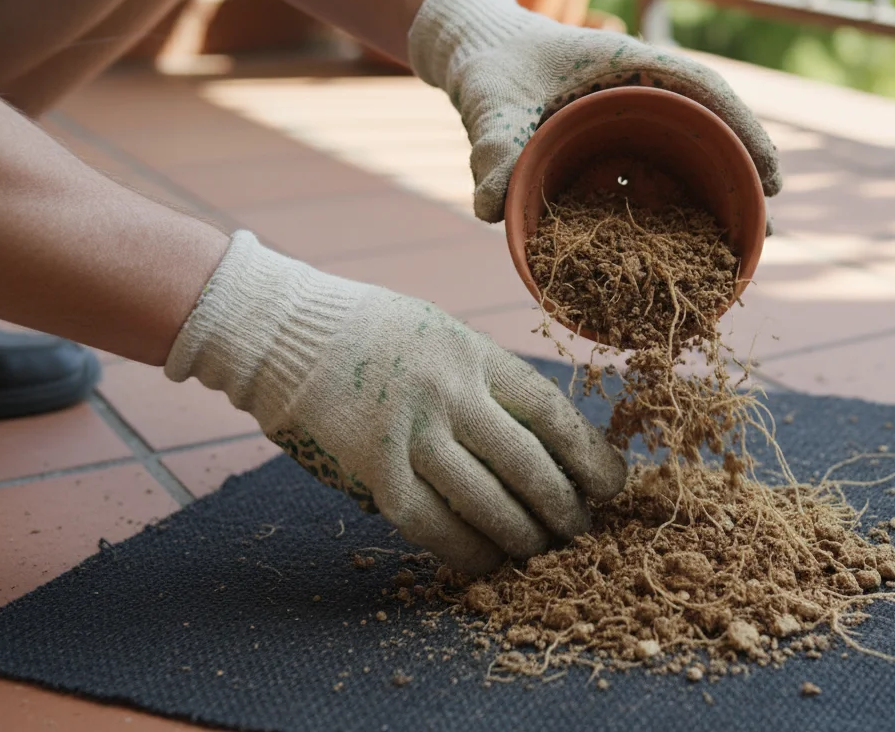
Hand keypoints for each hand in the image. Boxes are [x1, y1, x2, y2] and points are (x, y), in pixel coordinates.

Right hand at [165, 232, 627, 574]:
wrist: (282, 330)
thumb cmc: (370, 333)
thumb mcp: (442, 336)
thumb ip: (486, 383)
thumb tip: (541, 442)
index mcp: (475, 355)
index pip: (551, 413)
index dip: (590, 456)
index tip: (613, 484)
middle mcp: (450, 393)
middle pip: (529, 465)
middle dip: (564, 507)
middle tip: (581, 530)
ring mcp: (410, 432)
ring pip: (487, 502)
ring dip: (523, 537)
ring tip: (543, 552)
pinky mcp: (373, 468)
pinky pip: (432, 524)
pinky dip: (465, 551)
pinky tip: (487, 564)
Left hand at [406, 0, 781, 225]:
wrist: (479, 55)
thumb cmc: (493, 67)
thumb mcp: (492, 105)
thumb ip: (493, 150)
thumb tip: (490, 211)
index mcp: (628, 63)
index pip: (704, 89)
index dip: (744, 131)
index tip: (771, 174)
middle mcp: (642, 89)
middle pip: (710, 128)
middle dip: (740, 175)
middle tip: (765, 227)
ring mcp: (634, 116)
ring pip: (689, 153)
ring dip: (714, 195)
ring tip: (740, 245)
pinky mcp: (618, 141)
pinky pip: (659, 169)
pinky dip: (679, 202)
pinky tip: (689, 244)